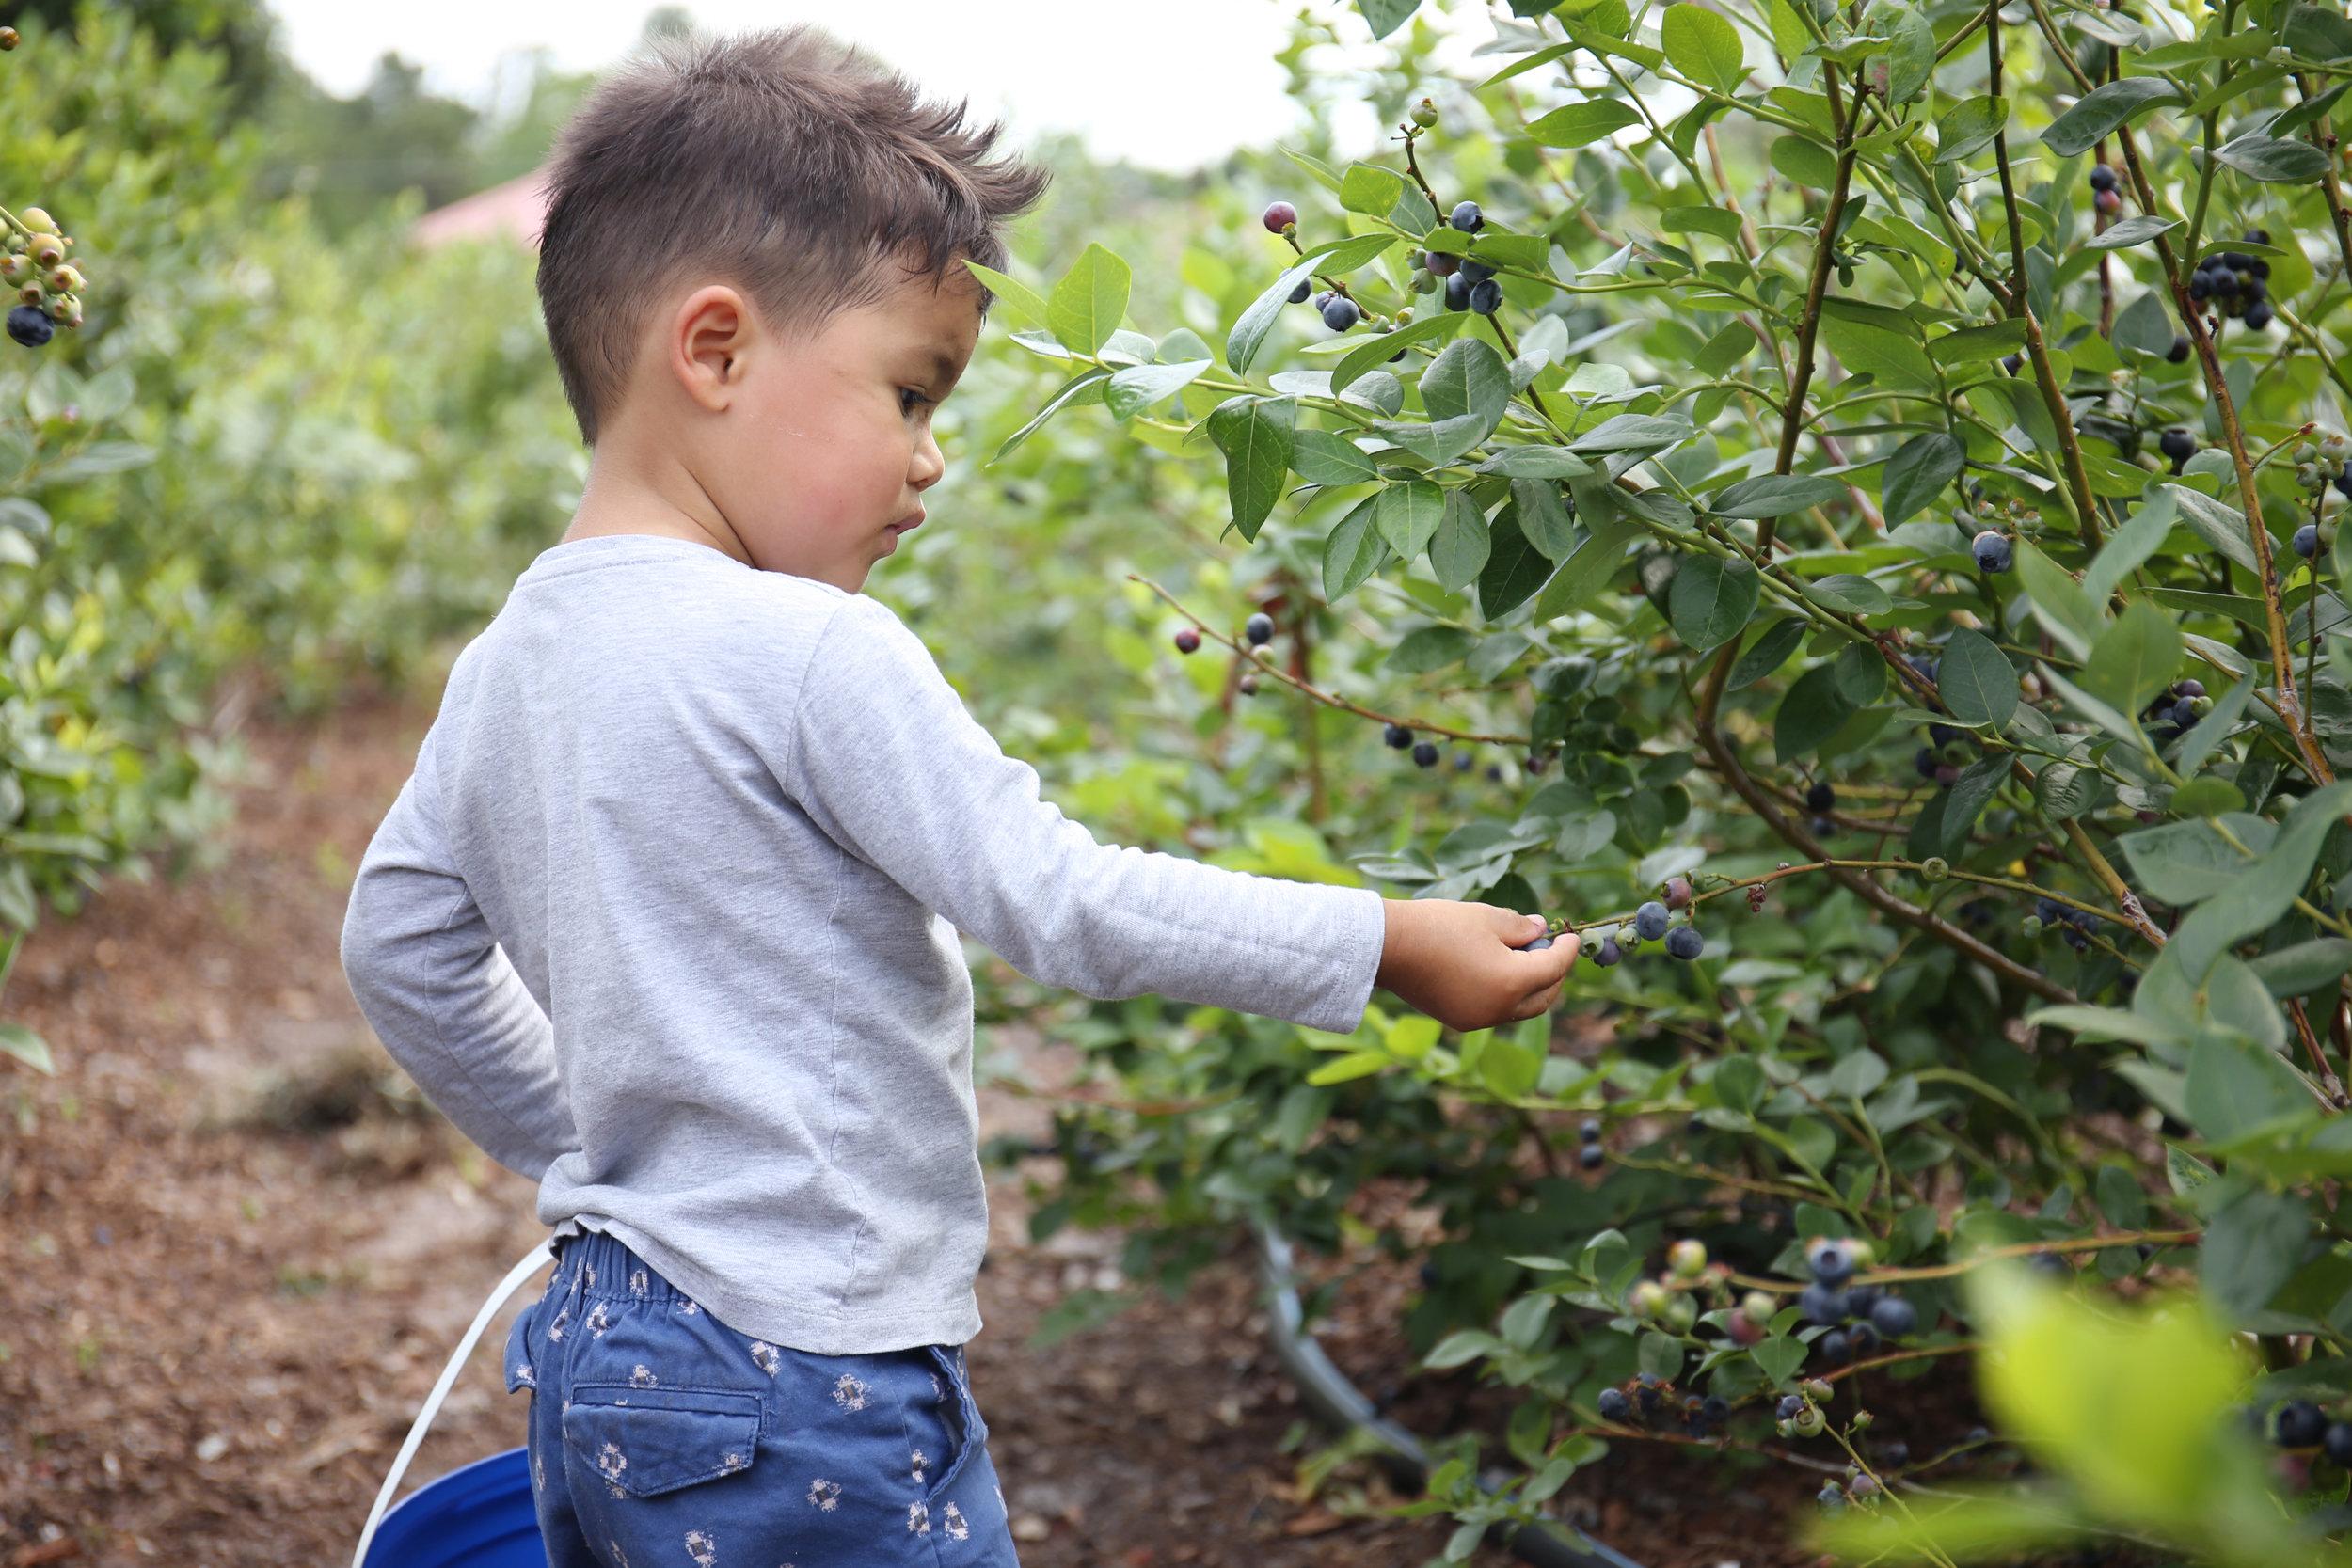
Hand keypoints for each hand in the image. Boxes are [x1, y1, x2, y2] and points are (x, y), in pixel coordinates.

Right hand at [1374, 898, 1577, 1031]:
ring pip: (1520, 1008)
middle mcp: (1500, 1008)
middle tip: (1553, 950)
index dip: (1567, 950)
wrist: (1388, 947)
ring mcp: (1478, 1019)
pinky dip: (1507, 995)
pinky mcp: (1459, 1020)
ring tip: (1526, 959)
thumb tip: (1540, 930)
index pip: (1554, 967)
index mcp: (1513, 982)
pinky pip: (1496, 1011)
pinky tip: (1499, 972)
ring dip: (1531, 987)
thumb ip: (1521, 927)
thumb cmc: (1439, 927)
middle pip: (1544, 997)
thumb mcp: (1487, 918)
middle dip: (1555, 974)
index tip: (1572, 936)